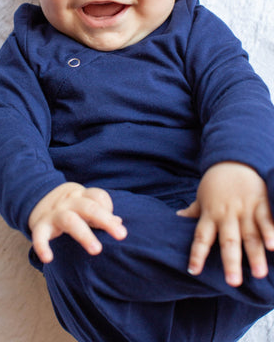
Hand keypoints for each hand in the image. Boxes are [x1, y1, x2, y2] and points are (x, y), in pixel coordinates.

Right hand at [28, 182, 126, 262]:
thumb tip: (119, 223)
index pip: (98, 196)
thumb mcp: (85, 204)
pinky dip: (42, 246)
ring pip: (69, 220)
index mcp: (82, 195)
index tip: (118, 224)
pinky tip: (48, 259)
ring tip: (97, 250)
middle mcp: (69, 202)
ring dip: (84, 235)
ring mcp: (54, 213)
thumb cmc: (71, 206)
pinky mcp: (40, 225)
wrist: (37, 198)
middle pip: (89, 207)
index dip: (108, 208)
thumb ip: (101, 213)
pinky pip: (39, 235)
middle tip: (122, 235)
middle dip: (105, 220)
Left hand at [178, 162, 273, 286]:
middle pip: (228, 240)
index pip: (201, 237)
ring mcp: (245, 209)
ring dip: (255, 254)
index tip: (193, 271)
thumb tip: (177, 216)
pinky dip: (271, 232)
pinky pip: (267, 219)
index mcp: (210, 214)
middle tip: (233, 282)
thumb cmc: (217, 182)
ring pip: (250, 235)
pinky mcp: (261, 202)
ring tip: (259, 274)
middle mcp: (227, 215)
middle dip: (231, 262)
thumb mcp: (202, 196)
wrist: (235, 159)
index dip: (197, 254)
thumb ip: (194, 210)